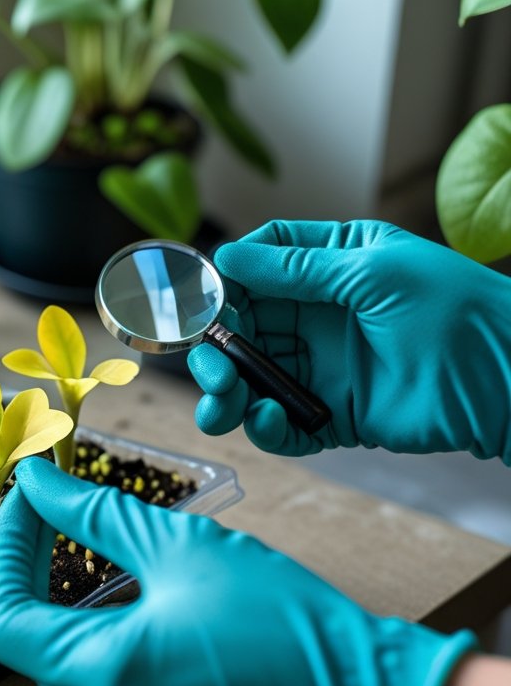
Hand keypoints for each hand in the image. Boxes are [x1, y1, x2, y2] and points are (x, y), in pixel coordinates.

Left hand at [0, 458, 475, 685]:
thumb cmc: (285, 621)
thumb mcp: (183, 548)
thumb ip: (95, 515)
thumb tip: (39, 482)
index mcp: (107, 676)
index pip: (7, 621)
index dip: (4, 558)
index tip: (24, 509)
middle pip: (38, 653)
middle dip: (40, 588)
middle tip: (58, 529)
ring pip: (77, 683)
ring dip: (82, 628)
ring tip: (118, 579)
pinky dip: (121, 668)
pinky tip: (157, 633)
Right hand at [189, 220, 510, 460]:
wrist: (506, 381)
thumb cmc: (454, 310)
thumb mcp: (372, 271)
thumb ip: (296, 268)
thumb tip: (226, 257)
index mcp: (329, 269)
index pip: (258, 268)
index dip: (226, 283)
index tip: (205, 302)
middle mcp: (317, 317)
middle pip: (242, 329)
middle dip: (216, 349)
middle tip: (213, 368)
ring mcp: (322, 368)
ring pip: (250, 380)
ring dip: (226, 394)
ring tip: (224, 404)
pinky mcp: (331, 416)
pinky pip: (280, 425)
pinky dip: (264, 428)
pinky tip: (270, 420)